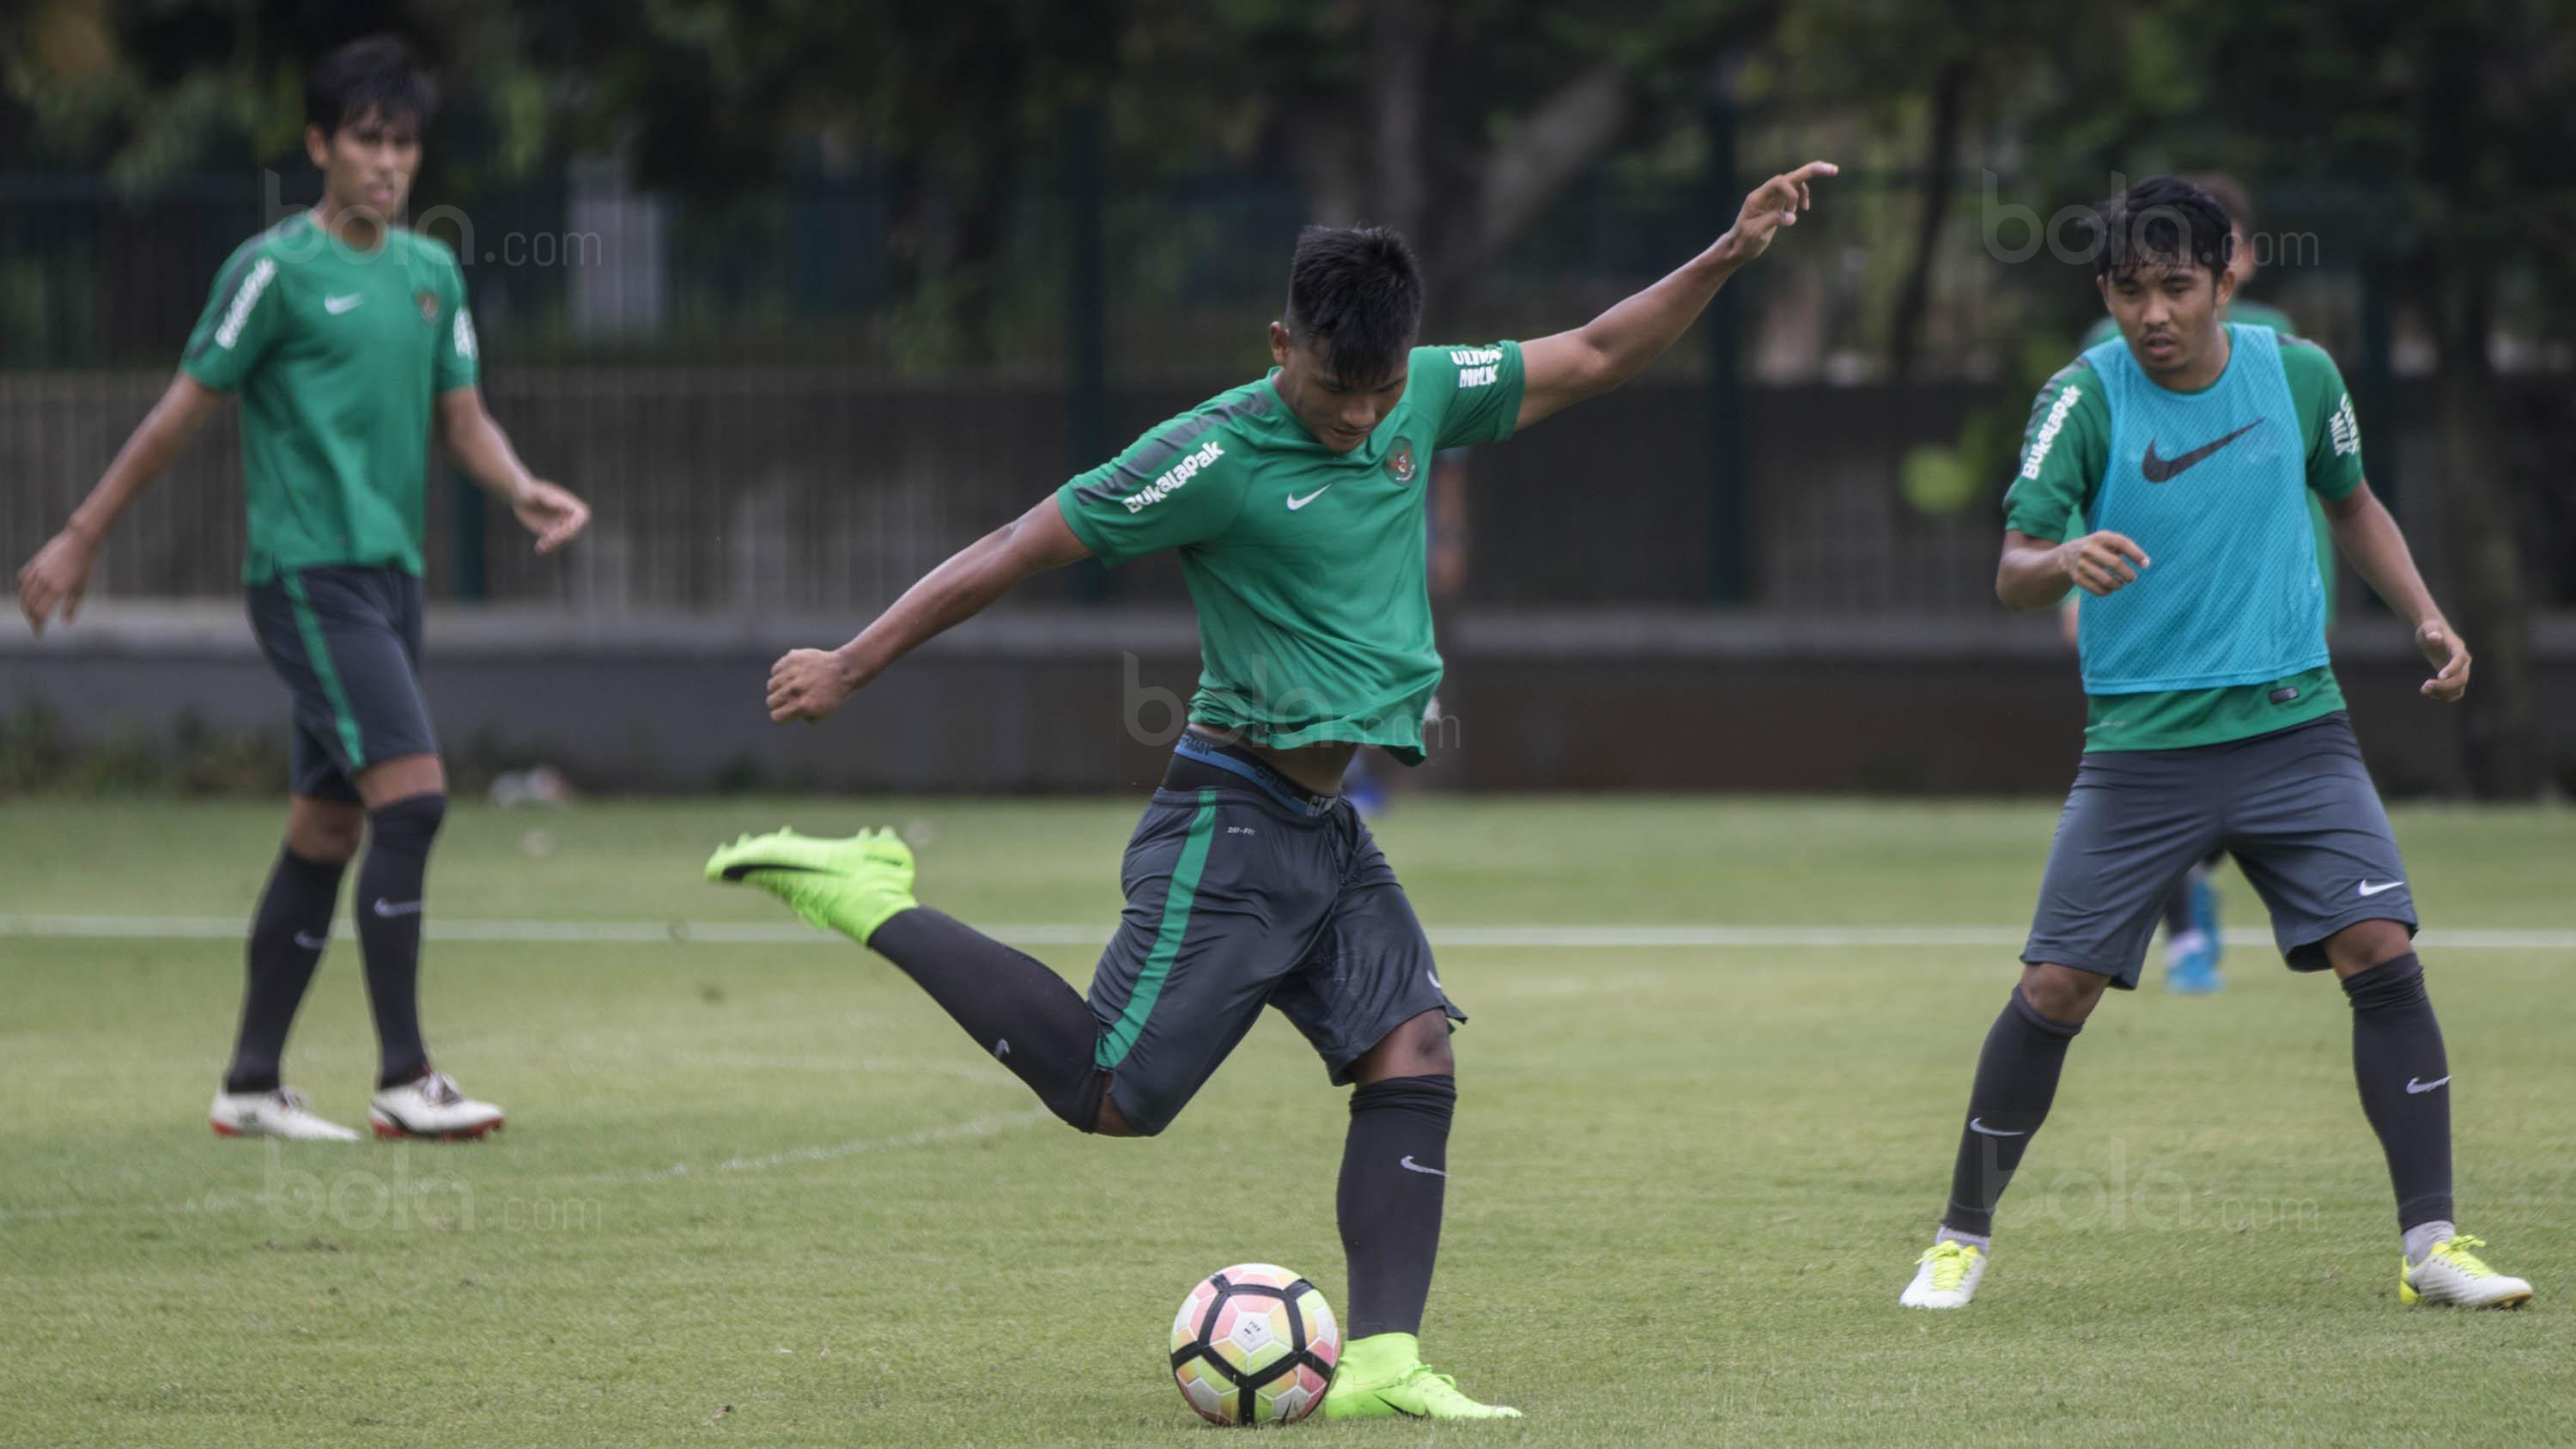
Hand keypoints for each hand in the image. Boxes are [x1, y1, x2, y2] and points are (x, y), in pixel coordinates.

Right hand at [16, 529, 97, 634]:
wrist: (79, 542)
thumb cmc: (84, 567)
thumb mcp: (80, 588)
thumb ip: (71, 607)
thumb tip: (66, 625)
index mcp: (56, 589)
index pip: (40, 613)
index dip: (38, 625)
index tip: (39, 634)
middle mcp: (43, 581)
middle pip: (29, 606)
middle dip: (31, 619)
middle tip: (36, 626)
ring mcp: (36, 571)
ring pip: (23, 594)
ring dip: (25, 607)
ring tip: (31, 615)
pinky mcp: (33, 564)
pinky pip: (22, 580)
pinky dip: (22, 591)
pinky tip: (26, 597)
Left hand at [510, 479, 590, 553]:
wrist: (519, 496)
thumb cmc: (529, 490)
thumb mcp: (537, 491)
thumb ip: (548, 496)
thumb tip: (557, 502)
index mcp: (569, 503)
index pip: (581, 516)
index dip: (574, 525)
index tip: (561, 528)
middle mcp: (567, 516)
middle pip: (572, 531)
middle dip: (560, 537)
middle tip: (546, 539)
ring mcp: (560, 525)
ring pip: (563, 540)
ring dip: (553, 545)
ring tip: (540, 546)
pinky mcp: (550, 533)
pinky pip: (553, 544)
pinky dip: (548, 548)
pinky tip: (538, 549)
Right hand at [768, 647, 862, 723]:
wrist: (844, 670)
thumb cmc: (835, 694)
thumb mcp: (823, 713)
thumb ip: (803, 716)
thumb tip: (790, 713)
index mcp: (800, 706)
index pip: (776, 716)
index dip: (781, 716)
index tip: (787, 712)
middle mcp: (793, 690)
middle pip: (771, 701)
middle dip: (779, 703)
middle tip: (790, 698)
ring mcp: (791, 673)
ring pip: (771, 685)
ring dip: (779, 687)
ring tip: (792, 685)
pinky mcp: (791, 659)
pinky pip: (775, 670)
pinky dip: (781, 673)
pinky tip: (793, 674)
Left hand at [1716, 161, 1837, 264]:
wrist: (1739, 246)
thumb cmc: (1744, 240)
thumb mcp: (1755, 233)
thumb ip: (1773, 221)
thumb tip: (1792, 218)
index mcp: (1758, 197)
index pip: (1778, 182)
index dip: (1791, 192)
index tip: (1794, 211)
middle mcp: (1766, 193)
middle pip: (1791, 176)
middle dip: (1812, 171)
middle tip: (1833, 170)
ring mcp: (1772, 197)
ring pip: (1794, 182)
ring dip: (1807, 186)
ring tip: (1808, 205)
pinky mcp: (1778, 203)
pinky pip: (1794, 192)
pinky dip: (1802, 196)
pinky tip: (1803, 208)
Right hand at [2057, 531, 2149, 595]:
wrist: (2067, 555)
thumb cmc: (2098, 548)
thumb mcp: (2107, 540)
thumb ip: (2125, 547)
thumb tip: (2145, 562)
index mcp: (2100, 537)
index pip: (2121, 543)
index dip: (2135, 554)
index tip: (2146, 564)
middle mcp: (2089, 549)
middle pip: (2114, 563)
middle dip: (2128, 574)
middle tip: (2133, 578)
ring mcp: (2081, 564)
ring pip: (2105, 580)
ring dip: (2118, 585)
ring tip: (2121, 584)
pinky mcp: (2077, 577)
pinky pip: (2096, 589)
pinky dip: (2106, 592)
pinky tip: (2110, 589)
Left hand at [2415, 620, 2469, 701]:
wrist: (2433, 633)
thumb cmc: (2430, 629)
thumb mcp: (2428, 628)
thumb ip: (2431, 632)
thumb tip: (2435, 637)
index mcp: (2458, 647)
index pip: (2460, 659)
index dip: (2452, 668)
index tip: (2439, 676)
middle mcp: (2463, 661)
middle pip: (2461, 678)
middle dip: (2444, 686)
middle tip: (2424, 686)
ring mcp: (2460, 670)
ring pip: (2459, 688)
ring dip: (2443, 693)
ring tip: (2424, 690)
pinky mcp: (2454, 677)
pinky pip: (2456, 692)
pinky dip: (2445, 696)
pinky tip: (2430, 694)